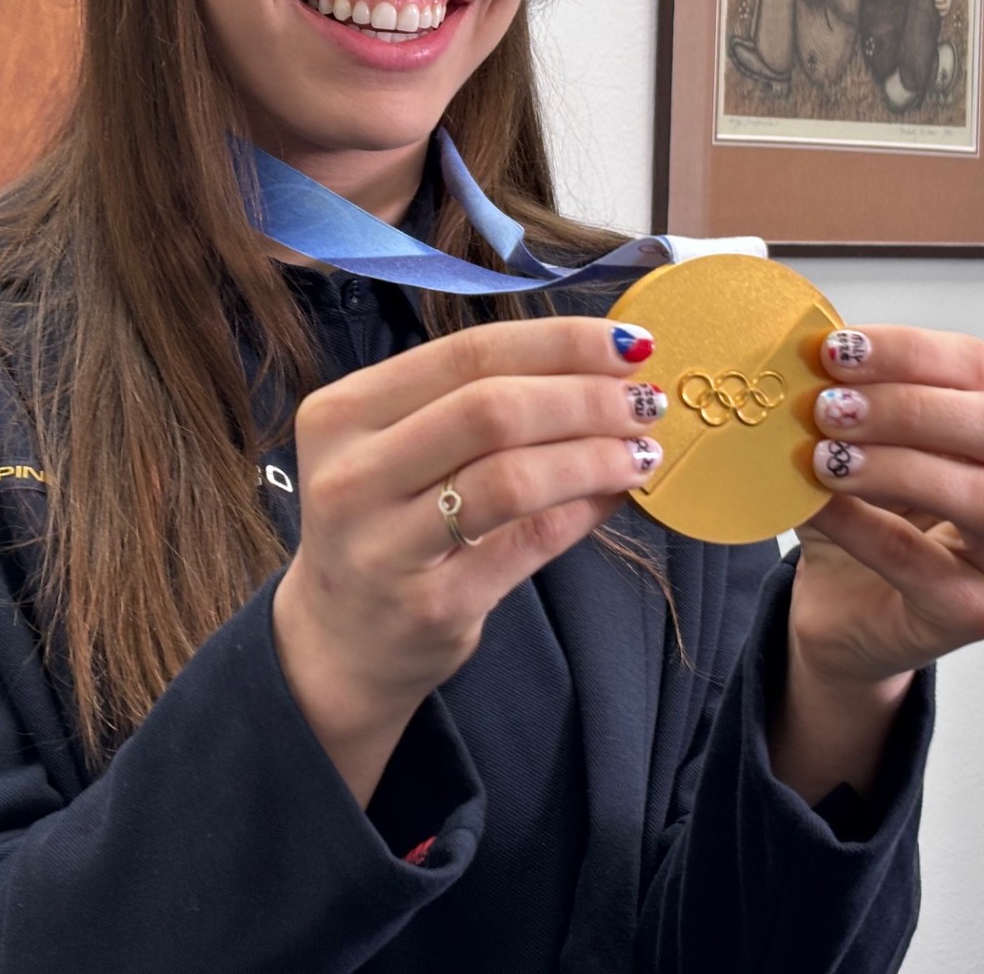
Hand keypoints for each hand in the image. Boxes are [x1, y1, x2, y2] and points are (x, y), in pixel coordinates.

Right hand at [273, 317, 662, 802]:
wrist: (339, 640)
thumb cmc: (384, 524)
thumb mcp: (399, 449)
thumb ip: (478, 405)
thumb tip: (607, 369)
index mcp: (342, 413)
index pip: (466, 353)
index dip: (559, 342)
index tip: (629, 343)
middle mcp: (351, 475)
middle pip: (491, 410)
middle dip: (586, 398)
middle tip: (644, 403)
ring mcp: (384, 546)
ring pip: (511, 478)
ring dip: (594, 457)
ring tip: (641, 451)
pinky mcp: (429, 605)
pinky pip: (528, 544)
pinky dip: (584, 511)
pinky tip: (615, 495)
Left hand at [797, 326, 983, 690]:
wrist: (842, 606)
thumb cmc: (860, 514)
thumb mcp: (854, 445)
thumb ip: (844, 401)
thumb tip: (802, 355)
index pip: (980, 367)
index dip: (908, 351)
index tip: (834, 350)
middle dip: (912, 407)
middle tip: (828, 406)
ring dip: (899, 468)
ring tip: (824, 458)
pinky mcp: (982, 612)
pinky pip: (926, 565)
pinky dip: (863, 528)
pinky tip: (815, 507)